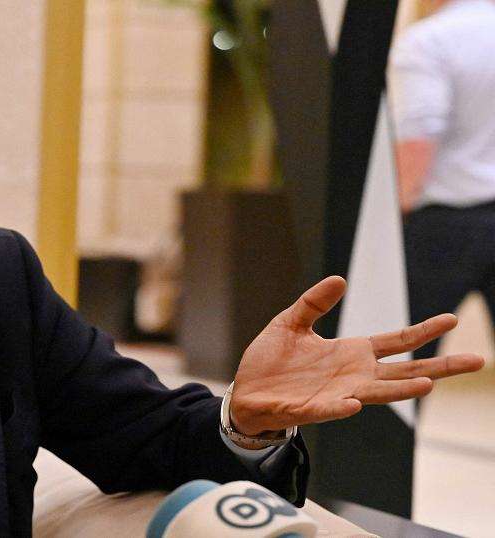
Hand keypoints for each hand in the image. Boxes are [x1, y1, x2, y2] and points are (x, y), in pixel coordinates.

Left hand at [230, 276, 484, 435]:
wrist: (246, 392)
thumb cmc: (271, 362)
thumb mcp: (290, 323)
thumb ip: (314, 303)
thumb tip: (340, 279)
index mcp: (351, 353)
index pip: (397, 341)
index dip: (424, 330)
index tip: (453, 319)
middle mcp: (353, 375)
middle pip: (405, 370)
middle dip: (440, 366)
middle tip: (476, 360)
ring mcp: (337, 394)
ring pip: (378, 393)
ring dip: (402, 390)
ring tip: (428, 384)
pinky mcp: (312, 409)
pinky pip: (331, 409)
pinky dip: (344, 406)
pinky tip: (356, 401)